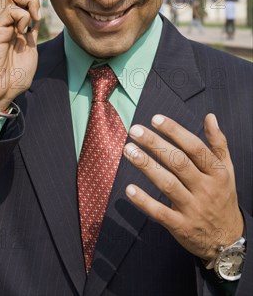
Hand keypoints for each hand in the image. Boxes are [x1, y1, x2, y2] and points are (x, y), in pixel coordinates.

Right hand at [0, 0, 48, 111]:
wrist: (1, 90)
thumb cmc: (15, 71)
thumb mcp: (30, 43)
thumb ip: (31, 26)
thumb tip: (37, 10)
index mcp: (12, 18)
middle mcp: (3, 16)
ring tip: (35, 17)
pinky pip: (11, 10)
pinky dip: (23, 16)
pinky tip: (24, 30)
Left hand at [123, 114, 243, 260]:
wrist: (228, 240)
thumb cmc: (222, 197)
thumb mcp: (226, 170)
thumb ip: (218, 143)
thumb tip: (210, 117)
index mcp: (216, 172)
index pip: (194, 147)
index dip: (175, 131)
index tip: (155, 119)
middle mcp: (205, 188)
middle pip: (178, 162)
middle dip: (155, 144)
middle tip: (135, 130)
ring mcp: (193, 208)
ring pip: (167, 184)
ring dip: (146, 166)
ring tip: (128, 150)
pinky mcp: (181, 226)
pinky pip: (160, 212)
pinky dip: (144, 201)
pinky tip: (129, 189)